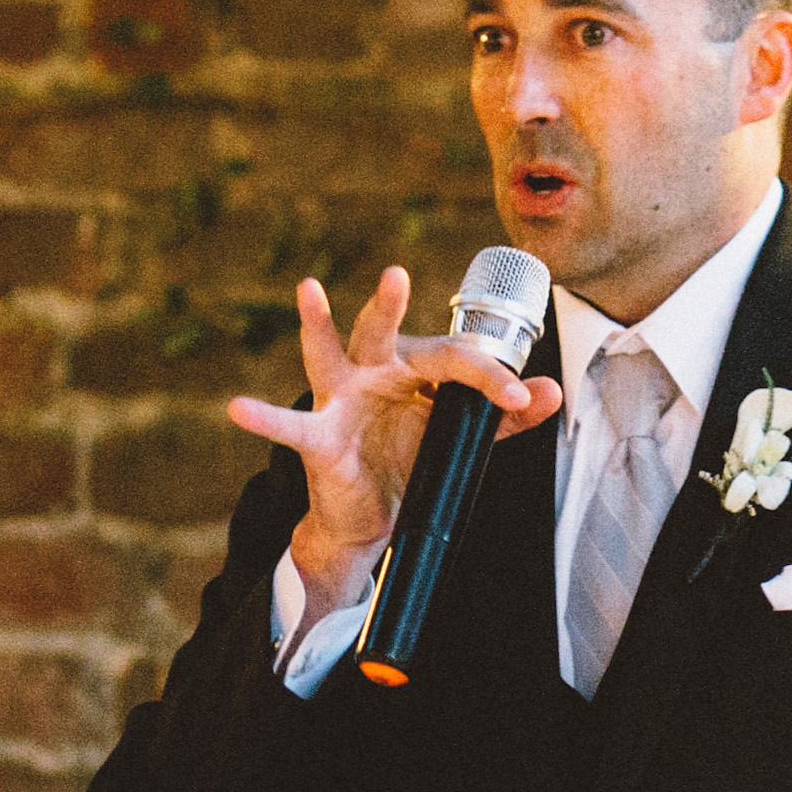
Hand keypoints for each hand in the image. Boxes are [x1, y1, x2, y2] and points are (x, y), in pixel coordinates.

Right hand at [227, 265, 563, 624]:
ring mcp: (341, 400)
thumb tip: (554, 390)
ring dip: (317, 323)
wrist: (373, 516)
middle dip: (387, 305)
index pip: (453, 360)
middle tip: (397, 274)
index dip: (489, 378)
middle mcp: (374, 372)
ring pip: (328, 355)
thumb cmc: (413, 460)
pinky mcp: (318, 437)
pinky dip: (263, 417)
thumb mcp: (465, 438)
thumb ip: (507, 416)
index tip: (519, 399)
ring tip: (308, 289)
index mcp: (414, 369)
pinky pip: (288, 426)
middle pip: (382, 332)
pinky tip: (238, 408)